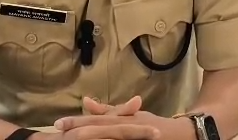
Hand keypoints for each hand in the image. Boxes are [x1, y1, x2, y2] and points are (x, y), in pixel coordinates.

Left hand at [55, 97, 191, 139]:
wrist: (179, 134)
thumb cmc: (150, 125)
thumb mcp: (129, 116)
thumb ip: (107, 110)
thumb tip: (85, 101)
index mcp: (121, 120)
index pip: (95, 121)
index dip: (77, 122)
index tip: (58, 124)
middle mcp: (125, 128)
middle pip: (99, 130)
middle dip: (79, 130)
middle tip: (60, 131)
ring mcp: (131, 138)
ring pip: (107, 138)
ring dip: (91, 138)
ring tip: (73, 138)